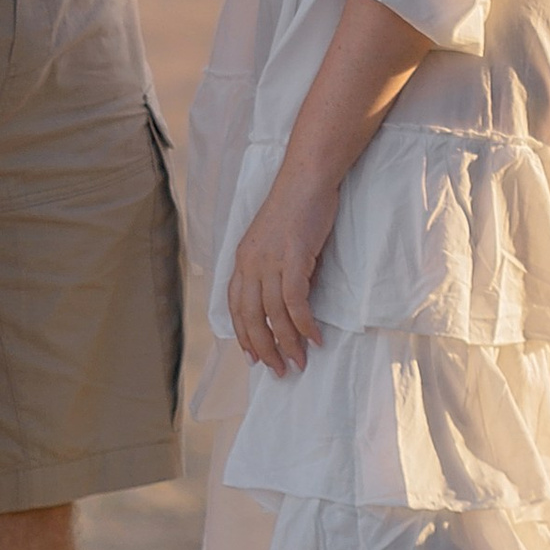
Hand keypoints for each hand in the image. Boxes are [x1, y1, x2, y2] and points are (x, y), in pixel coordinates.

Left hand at [226, 161, 339, 374]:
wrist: (307, 178)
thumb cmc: (296, 208)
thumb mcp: (278, 244)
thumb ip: (279, 273)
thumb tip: (292, 304)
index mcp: (242, 259)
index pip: (235, 306)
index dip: (243, 335)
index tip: (253, 357)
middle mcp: (250, 263)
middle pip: (250, 317)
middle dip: (264, 349)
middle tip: (278, 370)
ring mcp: (270, 261)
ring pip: (272, 315)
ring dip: (286, 343)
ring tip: (299, 362)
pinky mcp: (293, 258)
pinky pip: (295, 302)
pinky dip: (304, 325)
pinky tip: (315, 338)